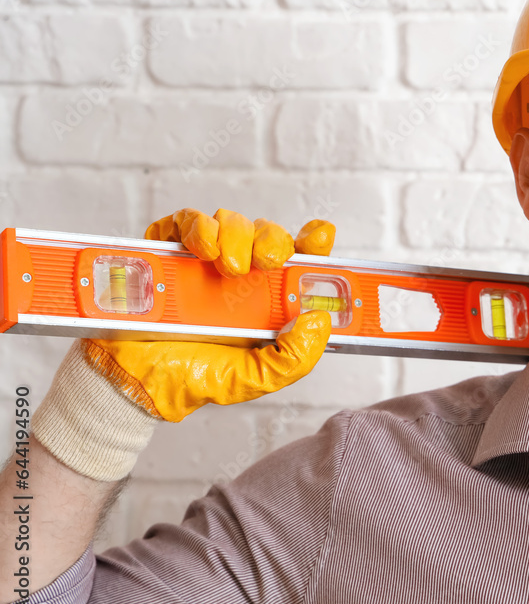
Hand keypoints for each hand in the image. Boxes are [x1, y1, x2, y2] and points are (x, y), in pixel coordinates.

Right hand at [88, 208, 337, 421]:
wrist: (134, 381)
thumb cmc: (193, 377)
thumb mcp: (254, 379)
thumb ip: (294, 358)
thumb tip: (318, 320)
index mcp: (268, 299)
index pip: (299, 261)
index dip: (313, 244)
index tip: (319, 239)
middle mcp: (241, 275)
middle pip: (268, 235)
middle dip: (273, 240)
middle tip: (266, 262)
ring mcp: (204, 260)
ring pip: (233, 222)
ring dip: (238, 236)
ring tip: (228, 267)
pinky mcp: (169, 251)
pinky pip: (188, 222)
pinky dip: (200, 227)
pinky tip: (203, 250)